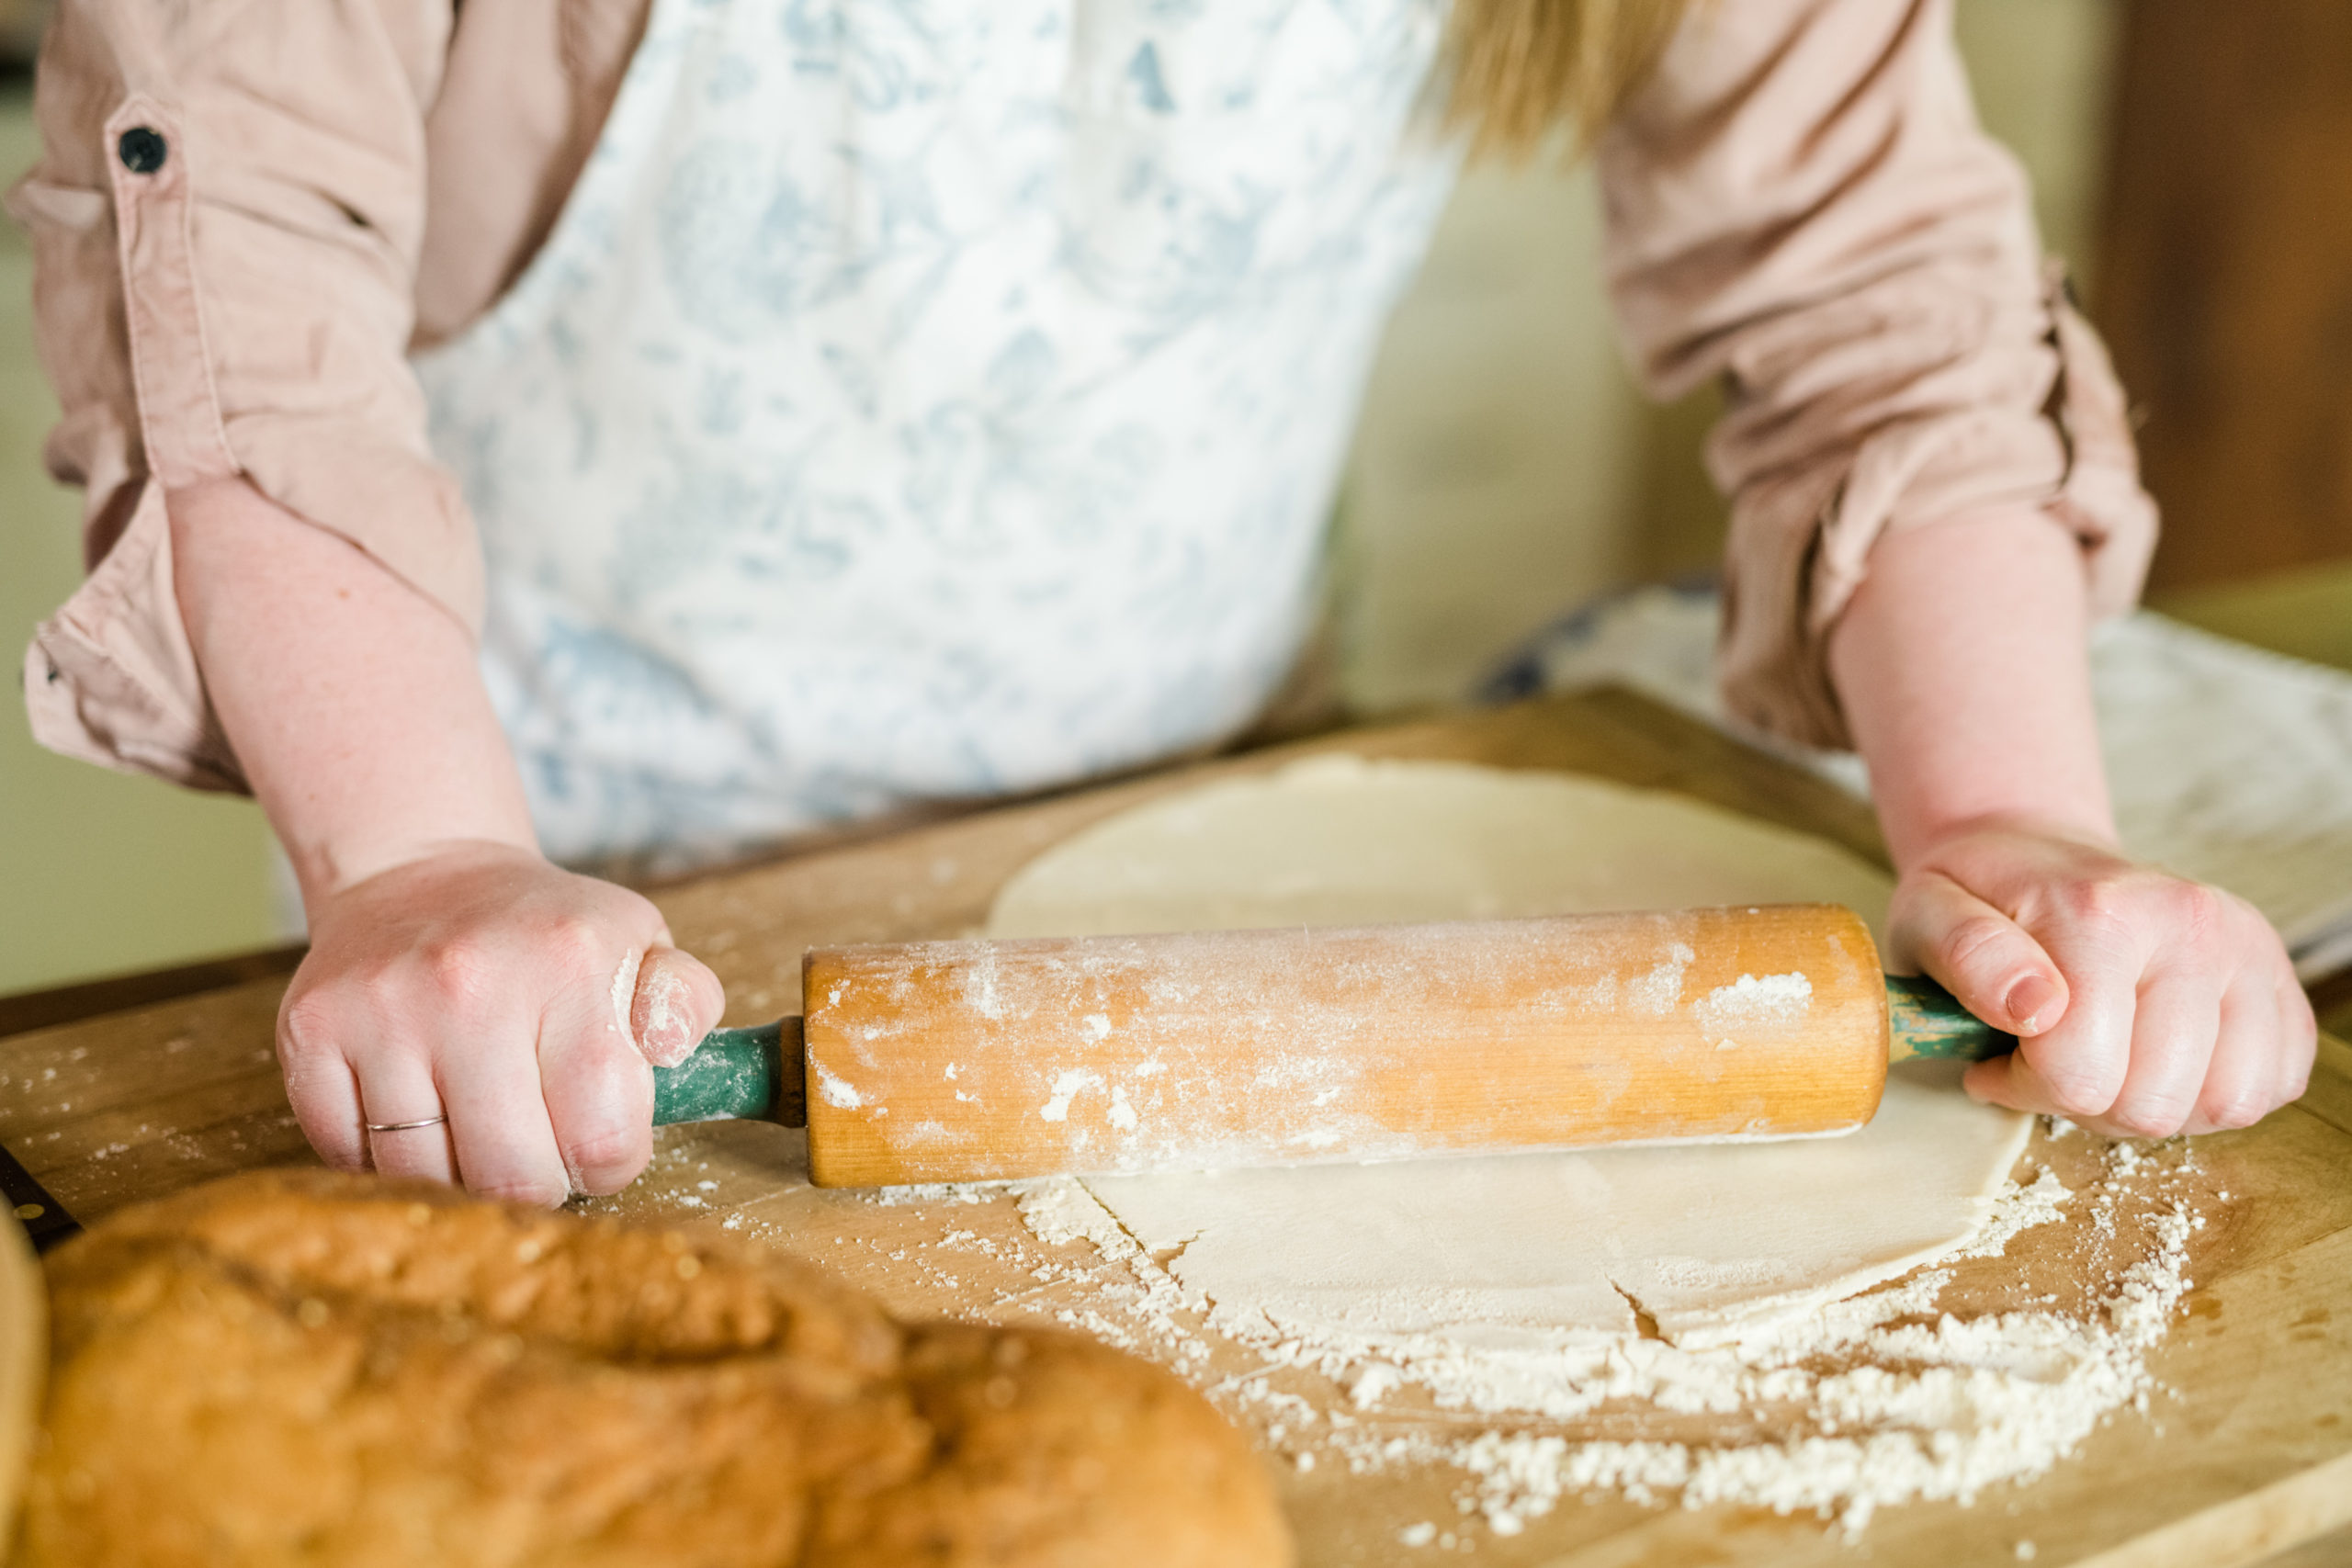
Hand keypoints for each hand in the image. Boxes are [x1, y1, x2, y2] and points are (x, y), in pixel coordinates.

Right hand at [276, 842, 727, 1204]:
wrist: (423, 875)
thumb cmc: (546, 935)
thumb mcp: (638, 945)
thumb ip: (683, 1007)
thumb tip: (674, 1054)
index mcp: (572, 964)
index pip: (603, 1138)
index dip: (609, 1167)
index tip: (601, 1148)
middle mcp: (472, 984)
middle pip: (511, 1176)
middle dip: (538, 1187)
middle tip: (540, 1155)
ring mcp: (383, 1008)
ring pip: (423, 1176)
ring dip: (458, 1177)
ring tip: (478, 1130)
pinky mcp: (310, 1030)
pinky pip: (347, 1155)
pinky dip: (383, 1159)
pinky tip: (415, 1114)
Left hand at [1889, 821, 2315, 1137]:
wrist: (2040, 856)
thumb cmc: (1981, 899)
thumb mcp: (1930, 914)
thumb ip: (1968, 955)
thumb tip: (2033, 1008)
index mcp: (2104, 912)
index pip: (2080, 1074)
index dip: (2026, 1086)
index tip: (2001, 1055)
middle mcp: (2194, 925)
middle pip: (2152, 1102)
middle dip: (2087, 1102)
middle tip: (2052, 1057)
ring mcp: (2249, 952)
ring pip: (2222, 1107)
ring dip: (2152, 1105)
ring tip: (2107, 1057)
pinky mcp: (2282, 982)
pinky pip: (2271, 1089)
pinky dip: (2212, 1096)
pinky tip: (2159, 1057)